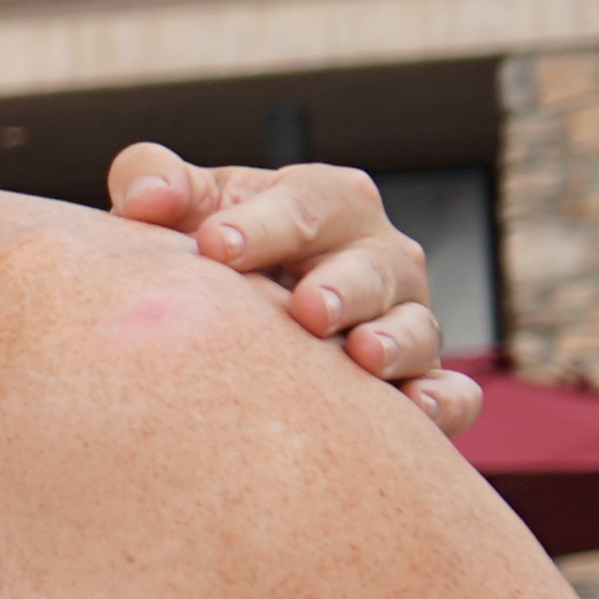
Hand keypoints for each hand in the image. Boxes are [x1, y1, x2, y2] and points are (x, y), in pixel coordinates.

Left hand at [106, 147, 477, 431]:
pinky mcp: (418, 382)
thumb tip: (146, 196)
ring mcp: (404, 319)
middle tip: (306, 309)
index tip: (214, 246)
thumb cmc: (213, 250)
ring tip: (361, 356)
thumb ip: (157, 184)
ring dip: (395, 342)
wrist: (229, 324)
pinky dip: (442, 402)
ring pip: (418, 327)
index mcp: (326, 203)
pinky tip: (415, 414)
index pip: (310, 201)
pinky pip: (451, 395)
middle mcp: (377, 257)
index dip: (266, 222)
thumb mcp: (185, 210)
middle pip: (376, 264)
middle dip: (343, 285)